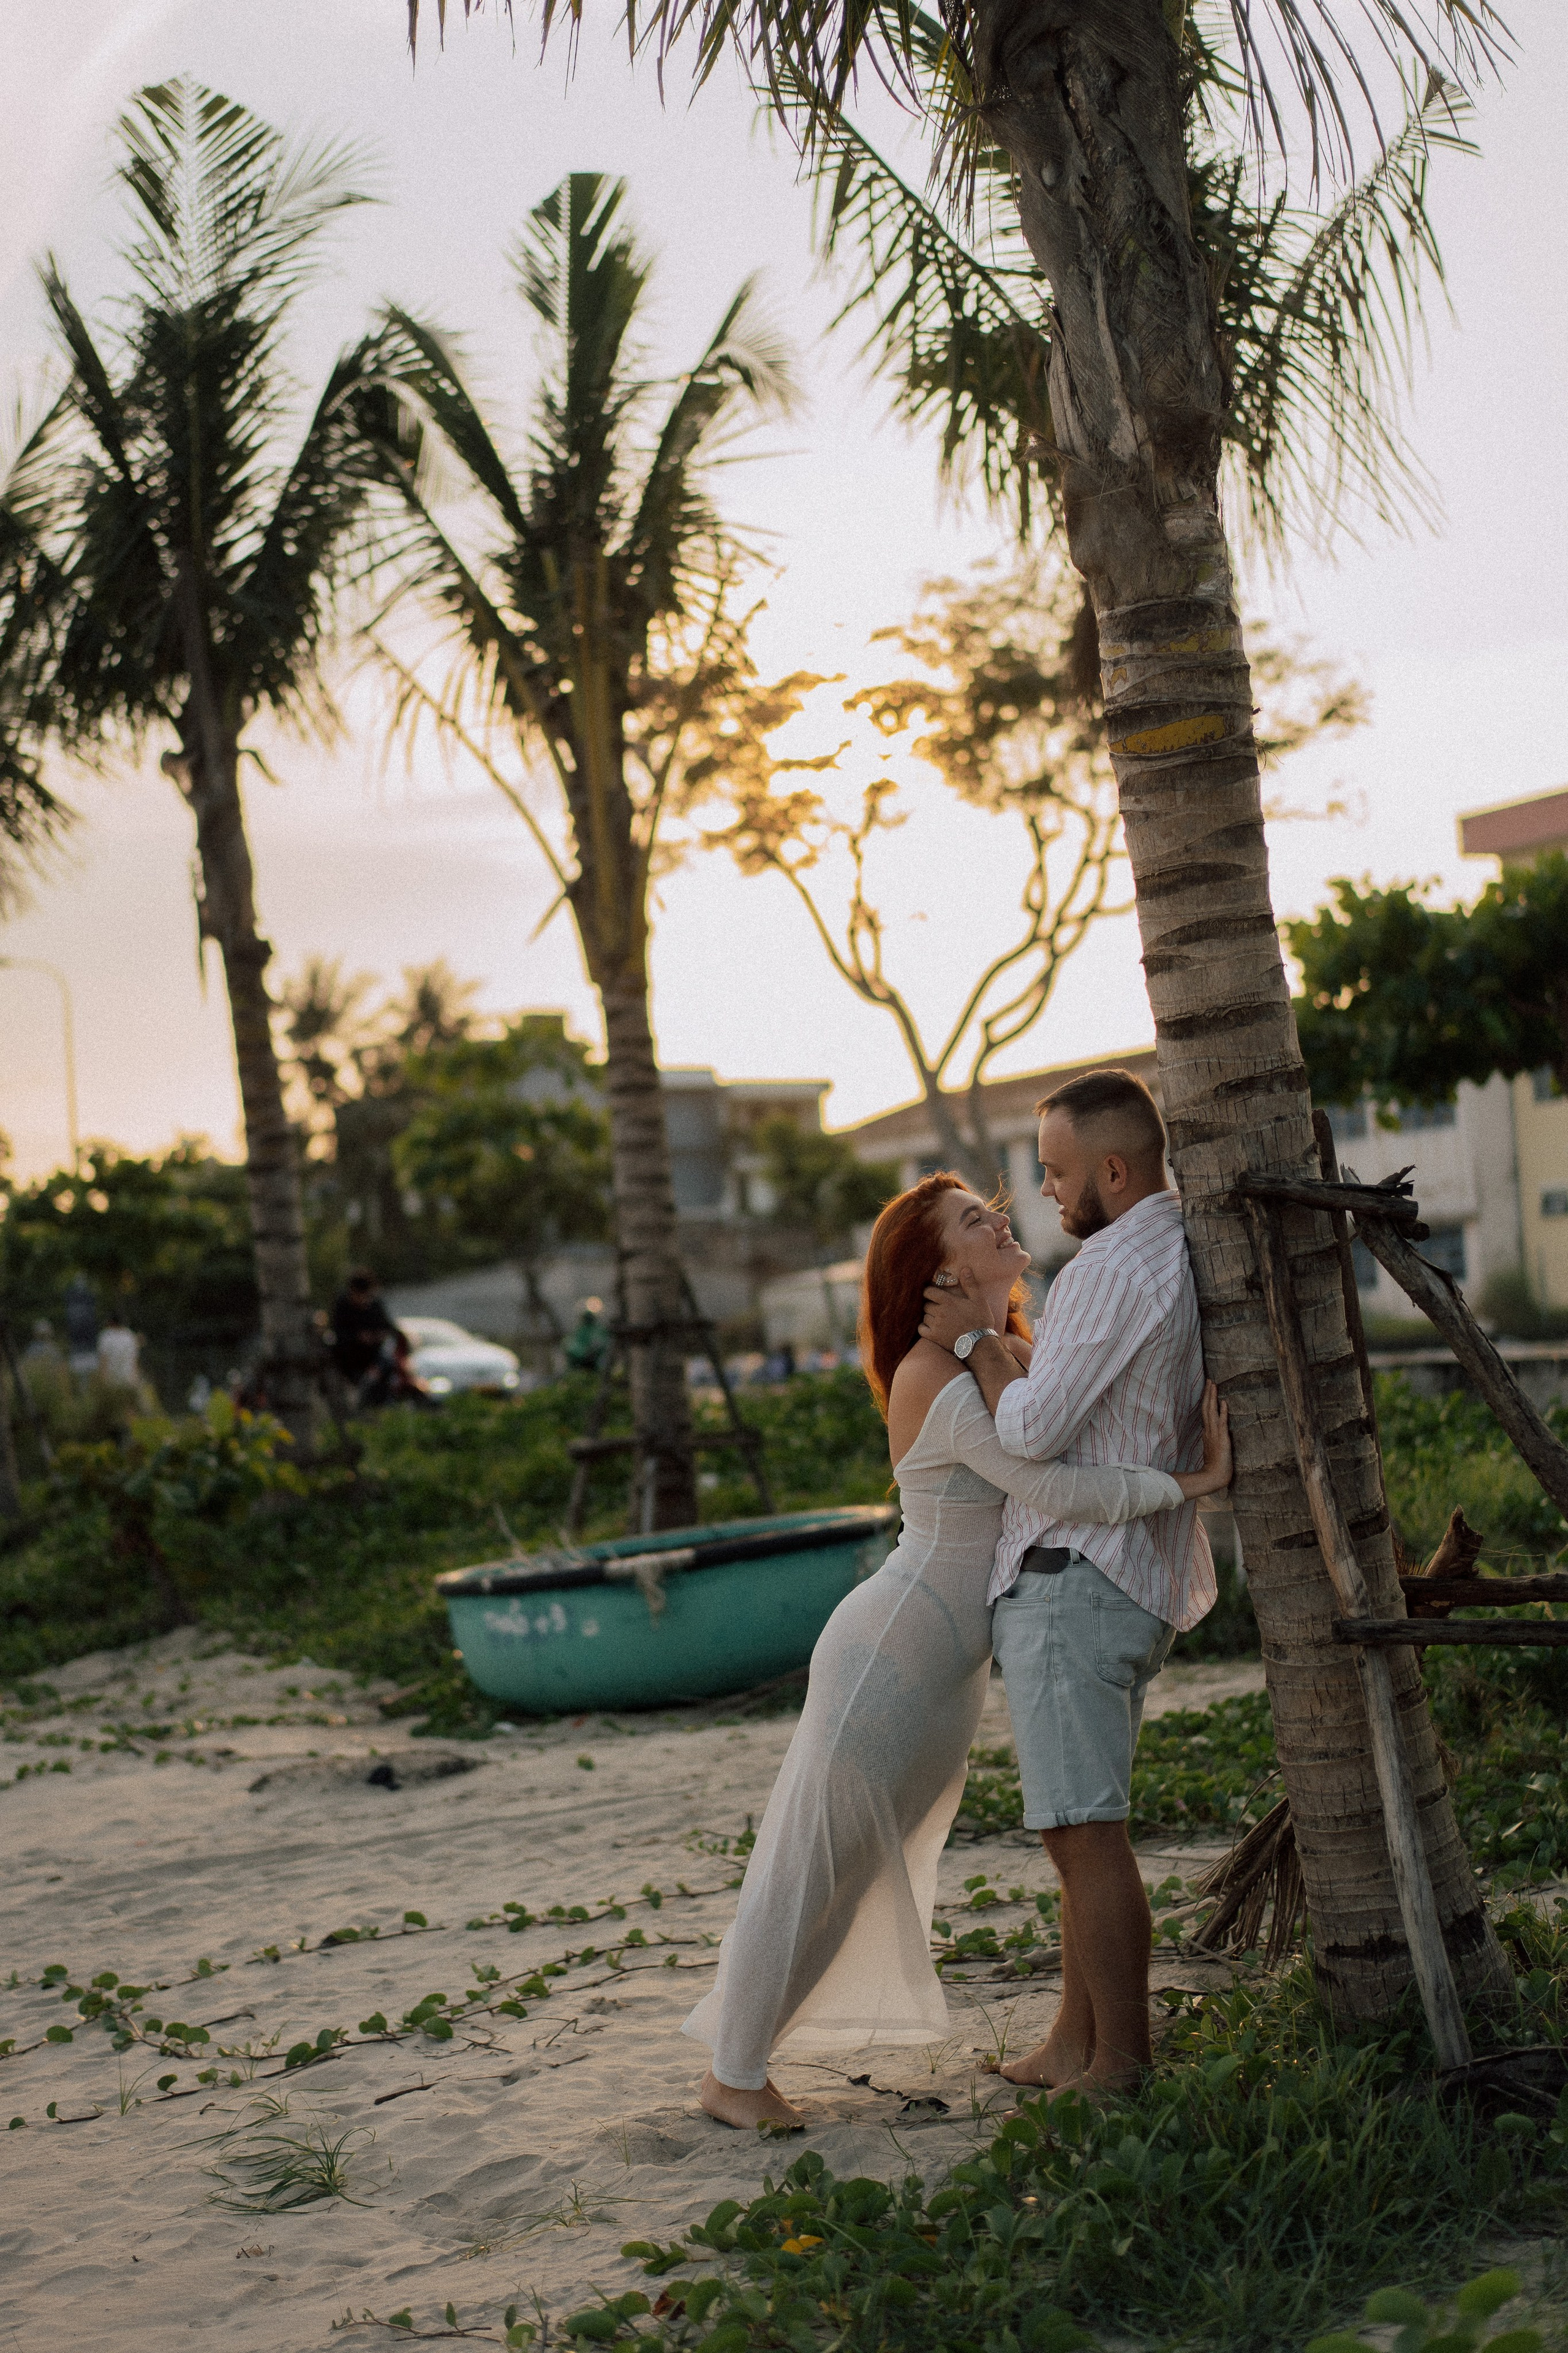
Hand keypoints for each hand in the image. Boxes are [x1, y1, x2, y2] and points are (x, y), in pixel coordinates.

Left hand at [918, 1264, 993, 1353]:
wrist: (979, 1344)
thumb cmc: (980, 1321)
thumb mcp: (979, 1300)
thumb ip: (970, 1284)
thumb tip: (965, 1269)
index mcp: (948, 1301)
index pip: (929, 1292)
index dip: (929, 1291)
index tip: (932, 1293)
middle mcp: (939, 1312)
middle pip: (926, 1304)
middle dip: (931, 1304)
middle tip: (939, 1307)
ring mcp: (936, 1325)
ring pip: (925, 1316)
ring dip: (929, 1316)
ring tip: (938, 1317)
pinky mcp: (934, 1337)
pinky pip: (921, 1329)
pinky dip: (924, 1327)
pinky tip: (930, 1327)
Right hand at [1175, 1382, 1230, 1498]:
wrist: (1213, 1477)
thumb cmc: (1214, 1468)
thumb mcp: (1211, 1451)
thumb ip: (1210, 1441)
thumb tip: (1207, 1435)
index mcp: (1206, 1433)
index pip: (1205, 1413)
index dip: (1206, 1400)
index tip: (1208, 1389)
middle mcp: (1208, 1431)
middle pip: (1206, 1408)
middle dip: (1208, 1394)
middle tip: (1209, 1380)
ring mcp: (1214, 1434)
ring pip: (1211, 1412)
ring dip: (1212, 1398)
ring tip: (1213, 1385)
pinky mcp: (1222, 1439)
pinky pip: (1221, 1422)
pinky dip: (1222, 1412)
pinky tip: (1223, 1402)